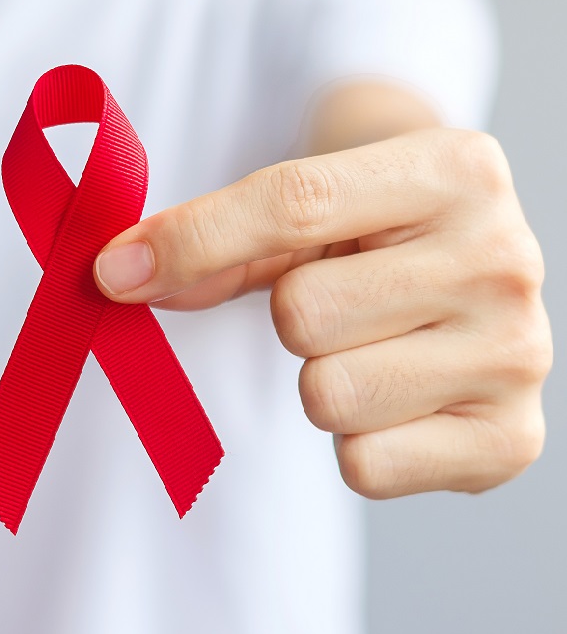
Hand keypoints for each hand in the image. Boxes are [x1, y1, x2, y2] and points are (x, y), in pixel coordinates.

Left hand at [94, 128, 551, 497]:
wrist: (469, 277)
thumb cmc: (375, 237)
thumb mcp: (310, 210)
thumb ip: (215, 240)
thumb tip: (120, 275)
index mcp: (454, 169)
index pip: (293, 205)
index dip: (191, 242)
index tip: (116, 272)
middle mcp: (505, 258)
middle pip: (302, 315)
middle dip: (290, 318)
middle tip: (340, 304)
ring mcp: (517, 354)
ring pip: (327, 395)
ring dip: (322, 381)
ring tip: (371, 349)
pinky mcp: (512, 440)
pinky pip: (362, 464)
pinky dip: (356, 444)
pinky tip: (395, 400)